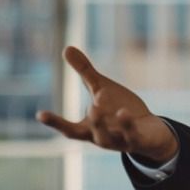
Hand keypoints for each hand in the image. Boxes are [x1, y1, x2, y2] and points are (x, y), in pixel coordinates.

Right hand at [36, 46, 179, 164]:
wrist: (150, 132)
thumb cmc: (119, 110)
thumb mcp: (101, 89)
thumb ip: (84, 72)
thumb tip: (66, 48)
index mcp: (90, 128)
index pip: (69, 129)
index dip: (55, 122)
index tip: (40, 114)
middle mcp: (102, 138)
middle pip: (93, 133)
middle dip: (92, 120)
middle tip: (91, 104)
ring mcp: (120, 141)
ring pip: (109, 138)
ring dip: (104, 124)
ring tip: (97, 105)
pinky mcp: (138, 140)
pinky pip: (132, 136)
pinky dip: (127, 125)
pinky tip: (125, 111)